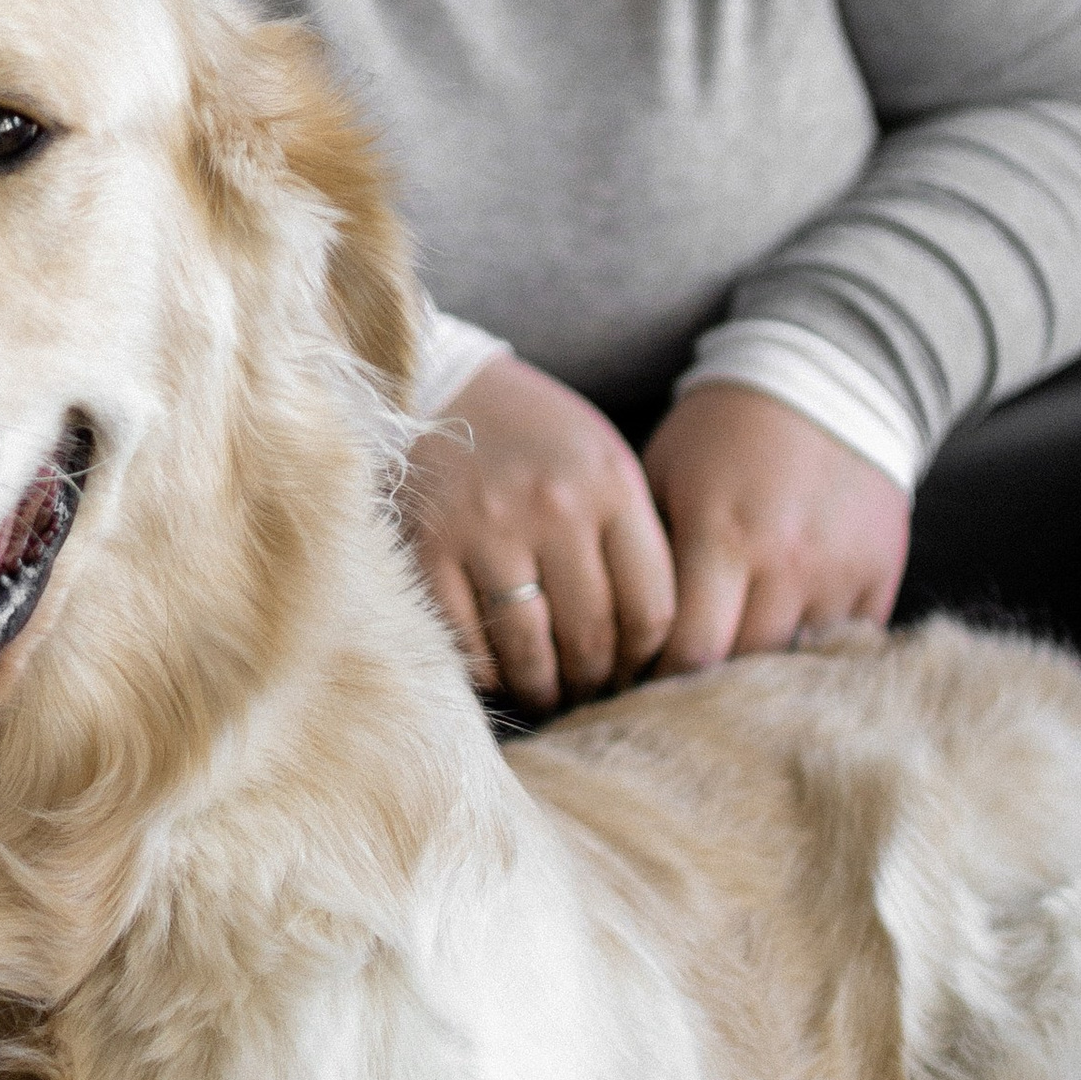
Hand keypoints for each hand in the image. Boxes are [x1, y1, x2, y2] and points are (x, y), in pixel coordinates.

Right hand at [402, 352, 675, 709]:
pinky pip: (466, 639)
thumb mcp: (600, 461)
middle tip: (586, 694)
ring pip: (530, 648)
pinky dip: (486, 671)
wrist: (435, 384)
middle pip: (592, 635)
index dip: (644, 659)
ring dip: (543, 689)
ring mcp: (487, 529)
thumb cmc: (530, 433)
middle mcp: (554, 508)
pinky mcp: (429, 546)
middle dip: (593, 681)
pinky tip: (496, 674)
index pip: (651, 607)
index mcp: (610, 486)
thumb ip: (628, 536)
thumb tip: (644, 641)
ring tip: (546, 695)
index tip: (630, 673)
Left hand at [641, 381, 908, 674]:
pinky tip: (773, 658)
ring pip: (791, 665)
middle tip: (665, 694)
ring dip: (751, 678)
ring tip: (715, 682)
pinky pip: (843, 647)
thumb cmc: (721, 434)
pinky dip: (807, 659)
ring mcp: (838, 573)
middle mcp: (785, 561)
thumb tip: (608, 632)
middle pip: (738, 667)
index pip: (686, 648)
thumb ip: (643, 556)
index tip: (630, 683)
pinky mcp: (880, 576)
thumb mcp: (661, 475)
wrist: (826, 383)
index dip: (654, 677)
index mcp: (721, 534)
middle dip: (697, 687)